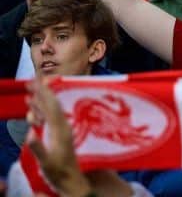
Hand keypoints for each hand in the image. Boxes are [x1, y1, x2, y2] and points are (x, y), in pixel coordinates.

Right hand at [25, 78, 93, 196]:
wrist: (71, 180)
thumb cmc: (59, 172)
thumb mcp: (46, 162)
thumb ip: (38, 147)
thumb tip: (30, 133)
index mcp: (60, 129)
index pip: (52, 106)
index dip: (44, 93)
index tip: (37, 82)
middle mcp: (62, 126)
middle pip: (51, 105)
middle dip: (41, 92)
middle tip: (30, 81)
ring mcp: (60, 130)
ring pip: (49, 110)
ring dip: (39, 100)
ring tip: (30, 91)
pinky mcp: (57, 134)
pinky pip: (48, 118)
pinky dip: (40, 111)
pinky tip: (33, 108)